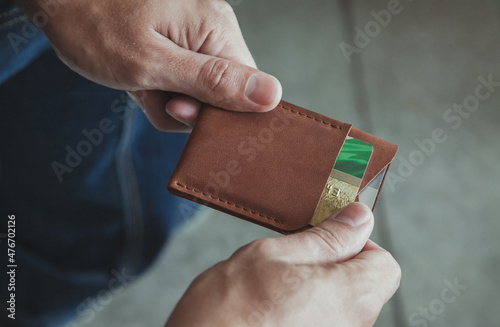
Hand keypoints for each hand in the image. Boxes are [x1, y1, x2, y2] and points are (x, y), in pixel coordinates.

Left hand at [15, 0, 281, 130]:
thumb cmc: (93, 25)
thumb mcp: (151, 64)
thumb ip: (213, 82)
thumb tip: (271, 95)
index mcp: (217, 29)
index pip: (249, 90)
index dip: (215, 111)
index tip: (175, 105)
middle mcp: (215, 27)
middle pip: (223, 94)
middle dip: (184, 105)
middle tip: (148, 90)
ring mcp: (197, 33)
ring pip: (201, 91)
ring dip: (166, 97)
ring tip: (137, 80)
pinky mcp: (181, 39)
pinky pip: (184, 79)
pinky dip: (160, 86)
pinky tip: (138, 77)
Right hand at [165, 203, 400, 326]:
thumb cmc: (230, 309)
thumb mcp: (274, 254)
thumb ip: (325, 237)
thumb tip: (358, 218)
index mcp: (350, 297)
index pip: (385, 264)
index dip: (358, 244)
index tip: (327, 238)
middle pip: (363, 285)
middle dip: (334, 265)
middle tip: (293, 259)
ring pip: (341, 304)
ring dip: (317, 287)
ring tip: (277, 285)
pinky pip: (324, 320)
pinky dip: (306, 308)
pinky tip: (275, 306)